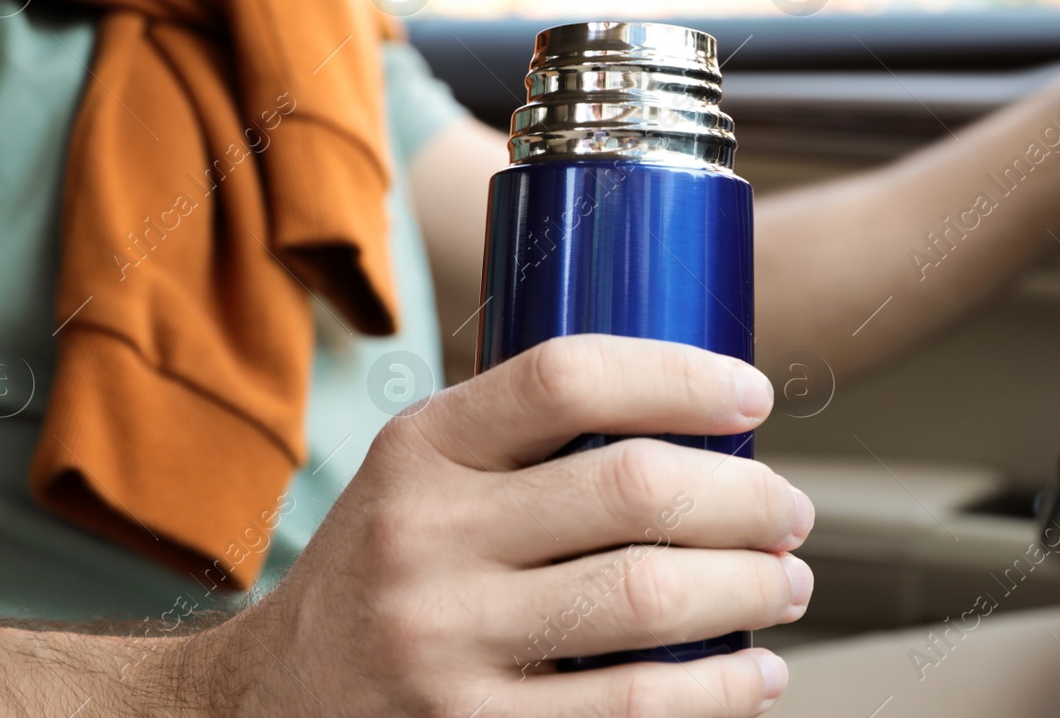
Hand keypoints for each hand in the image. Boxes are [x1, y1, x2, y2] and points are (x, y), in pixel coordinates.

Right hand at [191, 335, 814, 716]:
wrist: (269, 703)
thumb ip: (517, 443)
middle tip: (790, 509)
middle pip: (633, 489)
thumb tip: (692, 422)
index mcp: (419, 449)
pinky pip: (630, 709)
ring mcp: (446, 643)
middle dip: (746, 496)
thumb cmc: (381, 570)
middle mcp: (425, 537)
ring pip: (648, 597)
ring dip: (750, 587)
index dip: (679, 376)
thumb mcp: (417, 477)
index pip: (565, 377)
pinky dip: (719, 690)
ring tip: (788, 582)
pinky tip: (754, 673)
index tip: (750, 394)